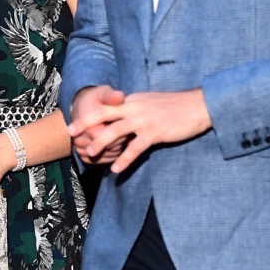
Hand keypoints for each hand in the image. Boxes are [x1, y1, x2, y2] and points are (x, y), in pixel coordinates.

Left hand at [68, 88, 211, 173]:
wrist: (198, 106)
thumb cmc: (175, 106)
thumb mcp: (151, 103)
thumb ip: (135, 108)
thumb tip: (124, 115)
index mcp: (132, 100)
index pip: (106, 105)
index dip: (90, 112)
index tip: (77, 119)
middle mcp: (134, 106)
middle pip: (103, 113)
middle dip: (85, 122)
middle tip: (71, 133)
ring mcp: (144, 119)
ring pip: (115, 131)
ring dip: (100, 143)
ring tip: (90, 155)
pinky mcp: (155, 132)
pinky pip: (135, 147)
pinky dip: (124, 159)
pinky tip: (116, 169)